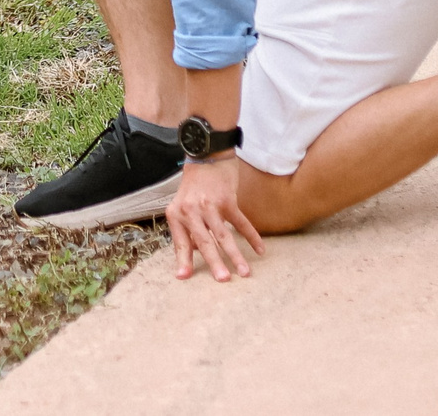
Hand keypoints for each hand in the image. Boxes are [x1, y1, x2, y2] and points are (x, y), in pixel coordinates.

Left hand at [166, 156, 264, 282]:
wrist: (206, 157)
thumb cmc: (193, 186)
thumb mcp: (181, 207)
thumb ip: (186, 231)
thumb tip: (190, 256)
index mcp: (177, 215)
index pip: (180, 242)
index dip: (183, 260)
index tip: (184, 277)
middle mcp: (191, 211)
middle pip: (204, 241)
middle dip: (214, 262)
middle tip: (222, 280)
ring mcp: (210, 205)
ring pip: (223, 235)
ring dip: (235, 255)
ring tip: (244, 272)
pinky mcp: (228, 200)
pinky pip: (241, 222)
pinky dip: (252, 237)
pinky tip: (260, 250)